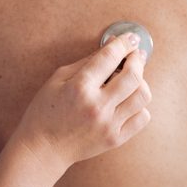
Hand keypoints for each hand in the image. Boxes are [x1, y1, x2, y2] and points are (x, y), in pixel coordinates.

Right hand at [13, 33, 150, 174]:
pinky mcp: (115, 139)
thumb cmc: (46, 110)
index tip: (130, 37)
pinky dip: (140, 105)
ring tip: (133, 77)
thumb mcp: (57, 79)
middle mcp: (97, 106)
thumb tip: (110, 48)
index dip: (123, 43)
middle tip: (135, 54)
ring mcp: (108, 124)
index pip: (109, 57)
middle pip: (133, 75)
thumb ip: (85, 62)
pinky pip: (142, 118)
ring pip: (142, 96)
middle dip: (137, 59)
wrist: (43, 148)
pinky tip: (129, 99)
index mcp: (79, 87)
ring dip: (141, 81)